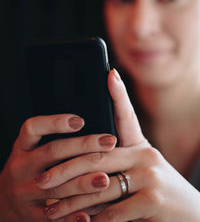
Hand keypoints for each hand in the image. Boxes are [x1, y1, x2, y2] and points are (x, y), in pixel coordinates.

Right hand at [0, 114, 115, 221]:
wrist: (2, 199)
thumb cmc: (27, 168)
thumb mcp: (31, 151)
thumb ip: (53, 141)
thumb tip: (88, 127)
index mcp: (22, 148)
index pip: (33, 128)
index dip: (55, 123)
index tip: (80, 120)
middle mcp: (21, 167)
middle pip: (52, 152)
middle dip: (84, 146)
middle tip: (109, 141)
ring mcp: (24, 192)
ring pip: (55, 187)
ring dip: (82, 183)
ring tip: (105, 178)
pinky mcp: (30, 215)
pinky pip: (52, 218)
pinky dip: (70, 217)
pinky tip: (88, 215)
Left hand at [39, 69, 199, 221]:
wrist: (191, 214)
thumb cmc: (158, 190)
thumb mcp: (140, 171)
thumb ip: (117, 165)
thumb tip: (88, 168)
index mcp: (140, 146)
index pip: (127, 116)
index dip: (118, 93)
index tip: (109, 74)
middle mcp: (145, 156)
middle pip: (97, 157)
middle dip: (65, 170)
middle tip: (43, 180)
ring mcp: (151, 176)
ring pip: (100, 186)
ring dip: (73, 202)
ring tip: (51, 210)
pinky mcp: (154, 200)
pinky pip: (114, 212)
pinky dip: (94, 221)